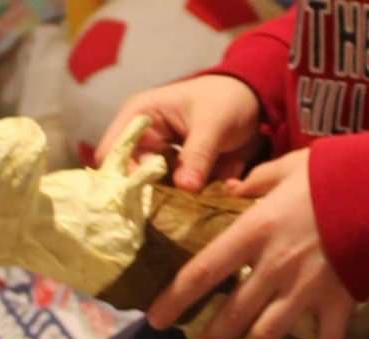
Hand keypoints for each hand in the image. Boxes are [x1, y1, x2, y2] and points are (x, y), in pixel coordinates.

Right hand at [95, 75, 262, 191]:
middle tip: (171, 208)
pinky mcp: (179, 175)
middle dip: (149, 195)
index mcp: (140, 117)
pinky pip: (178, 196)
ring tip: (193, 203)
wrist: (256, 104)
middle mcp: (144, 141)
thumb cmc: (228, 100)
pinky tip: (213, 195)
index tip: (140, 197)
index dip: (120, 175)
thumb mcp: (213, 123)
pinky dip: (193, 201)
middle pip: (130, 177)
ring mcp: (161, 160)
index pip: (112, 152)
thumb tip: (185, 188)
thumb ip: (198, 154)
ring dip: (173, 201)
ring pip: (154, 191)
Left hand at [147, 149, 356, 338]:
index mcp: (253, 233)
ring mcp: (305, 290)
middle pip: (231, 317)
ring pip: (267, 336)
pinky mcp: (338, 303)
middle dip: (213, 336)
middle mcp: (273, 268)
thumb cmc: (334, 173)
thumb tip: (232, 191)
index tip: (156, 320)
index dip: (174, 300)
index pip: (201, 273)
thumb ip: (255, 183)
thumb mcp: (287, 167)